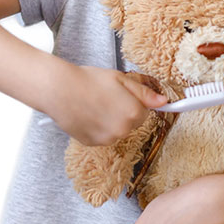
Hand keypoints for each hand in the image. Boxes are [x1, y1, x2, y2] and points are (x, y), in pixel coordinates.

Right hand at [45, 62, 166, 144]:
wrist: (60, 90)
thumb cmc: (89, 80)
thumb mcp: (121, 79)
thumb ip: (144, 93)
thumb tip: (164, 102)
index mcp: (134, 113)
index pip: (145, 111)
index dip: (134, 101)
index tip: (123, 95)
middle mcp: (123, 130)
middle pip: (131, 122)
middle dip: (123, 111)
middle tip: (106, 96)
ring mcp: (107, 139)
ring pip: (117, 130)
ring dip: (111, 120)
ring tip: (95, 104)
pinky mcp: (93, 143)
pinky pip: (103, 136)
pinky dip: (98, 127)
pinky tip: (88, 113)